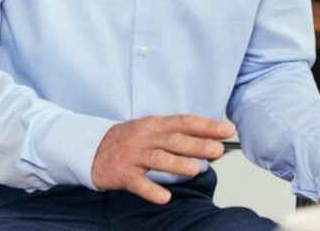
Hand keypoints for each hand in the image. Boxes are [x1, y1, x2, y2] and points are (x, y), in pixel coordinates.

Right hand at [91, 114, 235, 203]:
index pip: (185, 122)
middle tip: (217, 150)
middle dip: (197, 144)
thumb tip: (212, 141)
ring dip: (176, 164)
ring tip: (195, 169)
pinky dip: (151, 190)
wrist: (92, 148)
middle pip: (174, 139)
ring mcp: (133, 155)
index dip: (206, 126)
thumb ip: (180, 135)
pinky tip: (164, 197)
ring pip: (157, 158)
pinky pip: (137, 183)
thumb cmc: (131, 140)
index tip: (227, 130)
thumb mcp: (154, 131)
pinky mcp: (122, 173)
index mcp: (156, 124)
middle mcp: (146, 137)